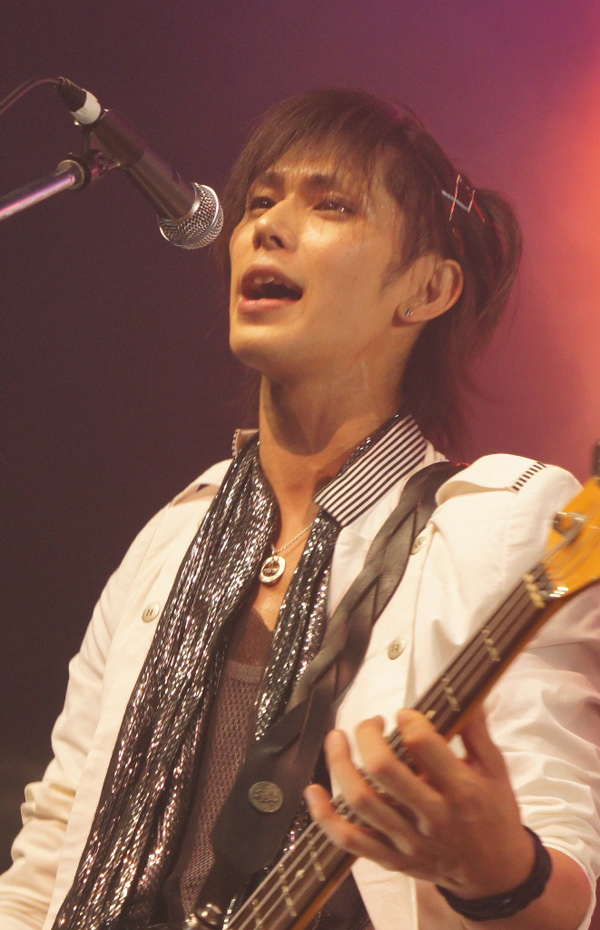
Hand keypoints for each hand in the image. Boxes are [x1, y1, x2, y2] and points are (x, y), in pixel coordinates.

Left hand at [304, 706, 534, 899]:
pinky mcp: (392, 859)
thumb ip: (475, 730)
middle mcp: (432, 816)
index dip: (408, 720)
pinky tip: (313, 791)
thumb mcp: (495, 769)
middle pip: (384, 770)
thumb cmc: (494, 813)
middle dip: (367, 736)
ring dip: (339, 765)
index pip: (423, 745)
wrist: (496, 873)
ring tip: (336, 739)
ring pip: (361, 802)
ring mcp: (408, 841)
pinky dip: (325, 817)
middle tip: (371, 723)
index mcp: (461, 790)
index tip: (404, 714)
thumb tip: (464, 692)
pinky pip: (350, 841)